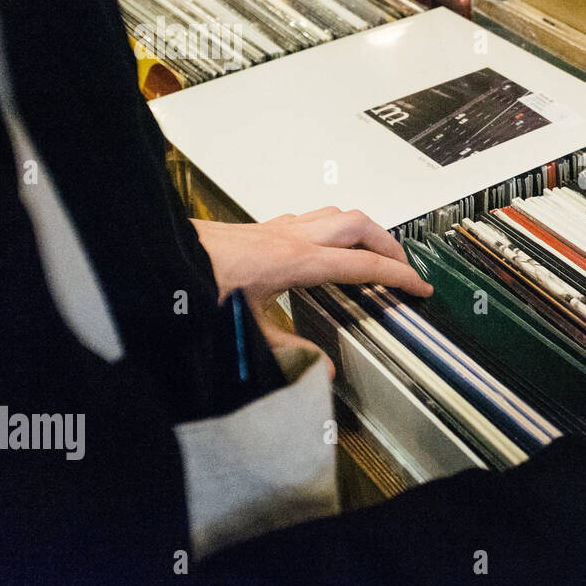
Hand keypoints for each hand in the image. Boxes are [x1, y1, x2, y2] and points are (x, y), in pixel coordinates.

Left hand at [193, 208, 431, 357]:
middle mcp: (296, 237)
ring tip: (376, 252)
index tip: (420, 286)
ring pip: (340, 214)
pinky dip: (335, 227)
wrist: (165, 255)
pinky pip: (314, 217)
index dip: (399, 275)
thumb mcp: (247, 327)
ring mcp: (282, 227)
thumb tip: (322, 371)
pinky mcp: (266, 227)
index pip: (365, 264)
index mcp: (299, 262)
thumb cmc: (200, 284)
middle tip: (404, 269)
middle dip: (391, 245)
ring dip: (365, 230)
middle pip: (362, 226)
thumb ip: (288, 351)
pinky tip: (329, 245)